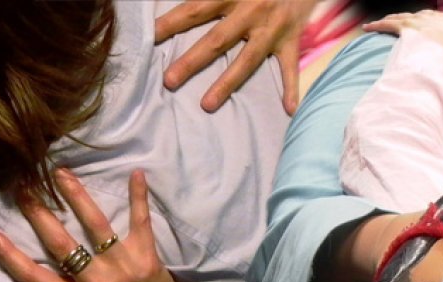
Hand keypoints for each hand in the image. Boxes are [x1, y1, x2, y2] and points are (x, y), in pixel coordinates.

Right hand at [0, 169, 204, 281]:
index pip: (36, 279)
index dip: (12, 257)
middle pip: (63, 245)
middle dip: (41, 214)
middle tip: (23, 187)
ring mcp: (124, 268)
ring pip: (97, 227)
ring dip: (78, 197)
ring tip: (60, 172)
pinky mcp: (148, 258)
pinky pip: (142, 224)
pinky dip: (140, 199)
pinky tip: (137, 174)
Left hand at [155, 0, 316, 113]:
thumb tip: (185, 4)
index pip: (194, 10)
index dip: (171, 23)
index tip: (150, 38)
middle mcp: (250, 12)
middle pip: (216, 40)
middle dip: (191, 61)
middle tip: (169, 81)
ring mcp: (271, 30)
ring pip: (247, 60)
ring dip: (226, 83)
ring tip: (207, 105)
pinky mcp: (292, 40)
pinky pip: (290, 67)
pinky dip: (291, 88)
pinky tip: (288, 109)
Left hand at [363, 11, 442, 67]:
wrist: (442, 46)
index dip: (441, 29)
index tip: (437, 34)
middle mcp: (432, 18)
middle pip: (424, 19)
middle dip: (417, 24)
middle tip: (410, 31)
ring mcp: (417, 21)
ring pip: (404, 18)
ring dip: (394, 21)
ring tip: (383, 25)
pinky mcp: (403, 26)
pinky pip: (388, 24)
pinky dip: (378, 25)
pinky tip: (368, 28)